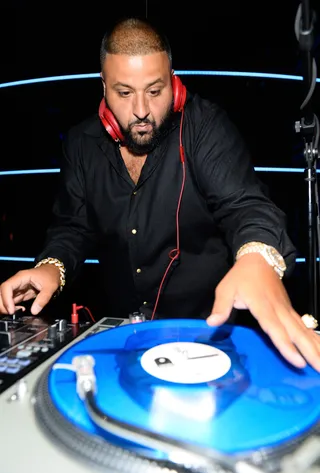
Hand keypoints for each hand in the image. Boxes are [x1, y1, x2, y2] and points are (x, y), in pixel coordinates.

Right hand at [0, 265, 60, 315]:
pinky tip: (19, 311)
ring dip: (6, 307)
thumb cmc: (51, 276)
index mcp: (21, 277)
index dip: (6, 299)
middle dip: (3, 304)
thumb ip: (43, 299)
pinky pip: (11, 301)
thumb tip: (34, 311)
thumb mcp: (50, 287)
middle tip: (11, 313)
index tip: (11, 310)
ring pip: (5, 298)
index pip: (7, 287)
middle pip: (2, 293)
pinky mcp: (20, 294)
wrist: (53, 272)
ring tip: (15, 313)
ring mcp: (17, 288)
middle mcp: (17, 282)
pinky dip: (12, 307)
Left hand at [206, 253, 319, 371]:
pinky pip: (304, 326)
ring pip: (303, 330)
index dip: (285, 344)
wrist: (259, 258)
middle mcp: (278, 309)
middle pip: (295, 332)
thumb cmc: (241, 276)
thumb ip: (221, 306)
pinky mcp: (290, 310)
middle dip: (309, 351)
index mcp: (262, 305)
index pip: (274, 327)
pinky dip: (315, 337)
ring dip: (316, 347)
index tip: (297, 361)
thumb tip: (212, 323)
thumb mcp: (226, 288)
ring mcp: (287, 310)